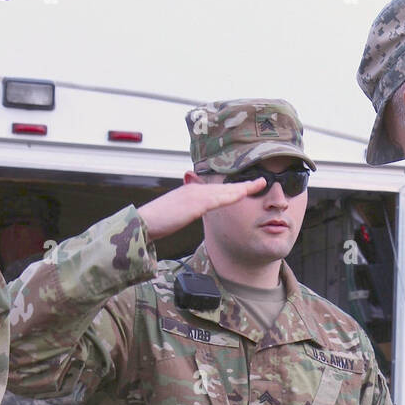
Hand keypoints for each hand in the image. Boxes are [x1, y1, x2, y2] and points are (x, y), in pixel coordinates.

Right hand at [137, 176, 265, 241]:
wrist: (142, 224)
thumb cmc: (156, 223)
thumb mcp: (176, 214)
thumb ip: (188, 211)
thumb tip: (194, 212)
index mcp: (191, 192)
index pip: (217, 189)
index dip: (234, 188)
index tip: (249, 187)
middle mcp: (194, 189)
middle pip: (224, 187)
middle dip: (244, 185)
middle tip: (262, 181)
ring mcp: (194, 194)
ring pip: (224, 190)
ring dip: (243, 188)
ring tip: (260, 184)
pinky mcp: (192, 203)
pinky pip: (216, 199)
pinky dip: (230, 195)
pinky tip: (242, 194)